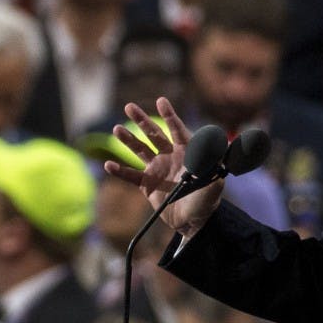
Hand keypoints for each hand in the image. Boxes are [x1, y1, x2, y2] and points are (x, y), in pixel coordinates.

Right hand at [104, 97, 223, 238]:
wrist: (193, 221)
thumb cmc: (207, 199)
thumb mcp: (213, 182)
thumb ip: (211, 164)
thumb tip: (213, 146)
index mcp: (186, 151)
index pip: (177, 130)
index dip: (169, 116)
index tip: (161, 101)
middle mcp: (169, 155)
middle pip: (154, 134)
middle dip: (142, 121)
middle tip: (129, 107)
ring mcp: (156, 168)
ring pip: (140, 150)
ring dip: (128, 139)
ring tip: (117, 129)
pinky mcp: (146, 184)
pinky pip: (131, 175)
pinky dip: (120, 171)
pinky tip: (108, 165)